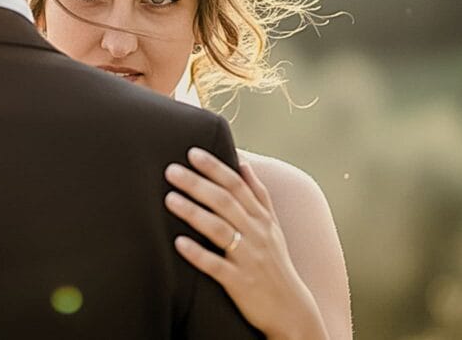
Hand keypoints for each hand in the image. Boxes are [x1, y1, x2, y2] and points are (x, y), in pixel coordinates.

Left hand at [164, 148, 328, 339]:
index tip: (193, 153)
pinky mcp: (240, 282)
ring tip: (169, 199)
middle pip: (225, 202)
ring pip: (219, 230)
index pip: (237, 185)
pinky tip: (179, 243)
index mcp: (261, 218)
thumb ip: (258, 195)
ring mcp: (248, 258)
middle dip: (198, 184)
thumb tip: (243, 164)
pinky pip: (216, 266)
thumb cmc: (275, 262)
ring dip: (194, 213)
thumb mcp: (272, 226)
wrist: (291, 309)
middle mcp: (256, 234)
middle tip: (171, 170)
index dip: (215, 168)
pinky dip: (198, 254)